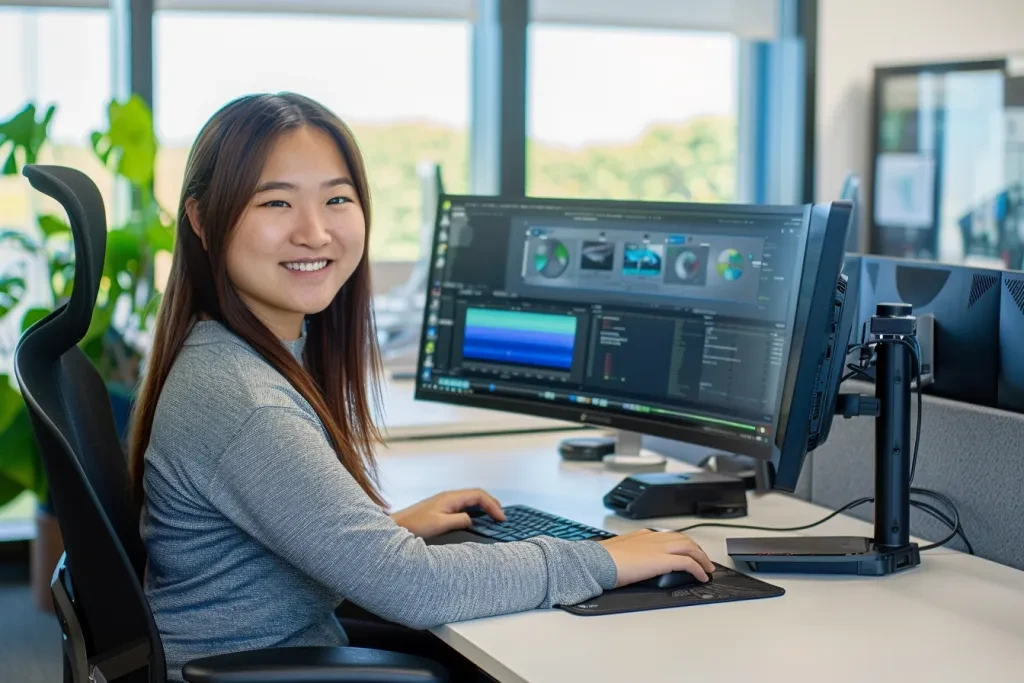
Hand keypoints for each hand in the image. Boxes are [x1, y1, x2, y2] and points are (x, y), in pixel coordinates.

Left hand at [390, 488, 505, 538]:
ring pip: (471, 499)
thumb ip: (459, 520)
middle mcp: (450, 496)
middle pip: (477, 495)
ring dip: (484, 506)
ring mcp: (446, 501)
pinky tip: (478, 519)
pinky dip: (476, 510)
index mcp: (451, 497)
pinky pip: (464, 505)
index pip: (478, 495)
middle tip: (502, 517)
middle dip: (491, 504)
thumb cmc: (416, 524)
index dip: (492, 505)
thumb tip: (473, 520)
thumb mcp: (440, 524)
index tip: (501, 518)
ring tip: (494, 517)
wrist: (397, 525)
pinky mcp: (442, 507)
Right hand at [598, 529, 715, 587]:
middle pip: (683, 539)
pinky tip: (702, 576)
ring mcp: (659, 548)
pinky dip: (698, 569)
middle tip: (704, 560)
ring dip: (701, 558)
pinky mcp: (662, 560)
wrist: (597, 561)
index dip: (682, 544)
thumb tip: (631, 566)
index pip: (668, 537)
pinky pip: (688, 562)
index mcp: (642, 535)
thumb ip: (630, 555)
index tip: (687, 551)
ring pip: (690, 547)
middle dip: (696, 549)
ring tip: (707, 568)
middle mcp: (653, 538)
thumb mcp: (618, 553)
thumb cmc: (601, 561)